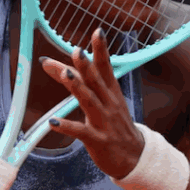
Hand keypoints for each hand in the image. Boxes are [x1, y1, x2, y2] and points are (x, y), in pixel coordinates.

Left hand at [40, 28, 144, 178]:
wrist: (136, 158)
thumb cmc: (115, 126)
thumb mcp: (102, 102)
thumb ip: (78, 83)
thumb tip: (54, 65)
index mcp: (112, 93)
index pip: (106, 67)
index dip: (102, 50)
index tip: (98, 31)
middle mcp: (109, 104)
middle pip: (97, 82)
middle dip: (87, 66)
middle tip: (77, 50)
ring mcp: (104, 122)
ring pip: (90, 102)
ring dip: (78, 88)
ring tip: (66, 75)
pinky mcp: (98, 140)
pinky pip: (81, 132)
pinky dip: (67, 127)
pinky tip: (53, 123)